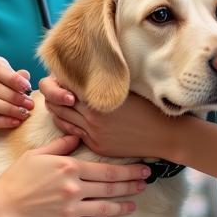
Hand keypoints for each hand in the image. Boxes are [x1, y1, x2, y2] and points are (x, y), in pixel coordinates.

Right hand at [0, 134, 150, 216]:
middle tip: (147, 183)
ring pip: (106, 207)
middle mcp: (75, 188)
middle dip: (132, 185)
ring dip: (124, 206)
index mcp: (69, 167)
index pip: (107, 169)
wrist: (3, 209)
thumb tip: (76, 136)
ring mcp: (72, 208)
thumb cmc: (17, 179)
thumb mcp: (37, 155)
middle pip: (111, 187)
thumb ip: (59, 146)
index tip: (142, 169)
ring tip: (135, 205)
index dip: (128, 170)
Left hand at [38, 77, 169, 159]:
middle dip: (52, 95)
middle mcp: (91, 117)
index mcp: (97, 99)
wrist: (164, 135)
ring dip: (56, 109)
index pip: (63, 85)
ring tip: (58, 101)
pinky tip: (67, 117)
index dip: (58, 79)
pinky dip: (66, 124)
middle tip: (54, 87)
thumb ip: (100, 82)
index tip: (61, 75)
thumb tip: (82, 71)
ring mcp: (92, 133)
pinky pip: (72, 133)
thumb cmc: (148, 106)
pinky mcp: (96, 145)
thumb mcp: (123, 88)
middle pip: (57, 103)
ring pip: (61, 119)